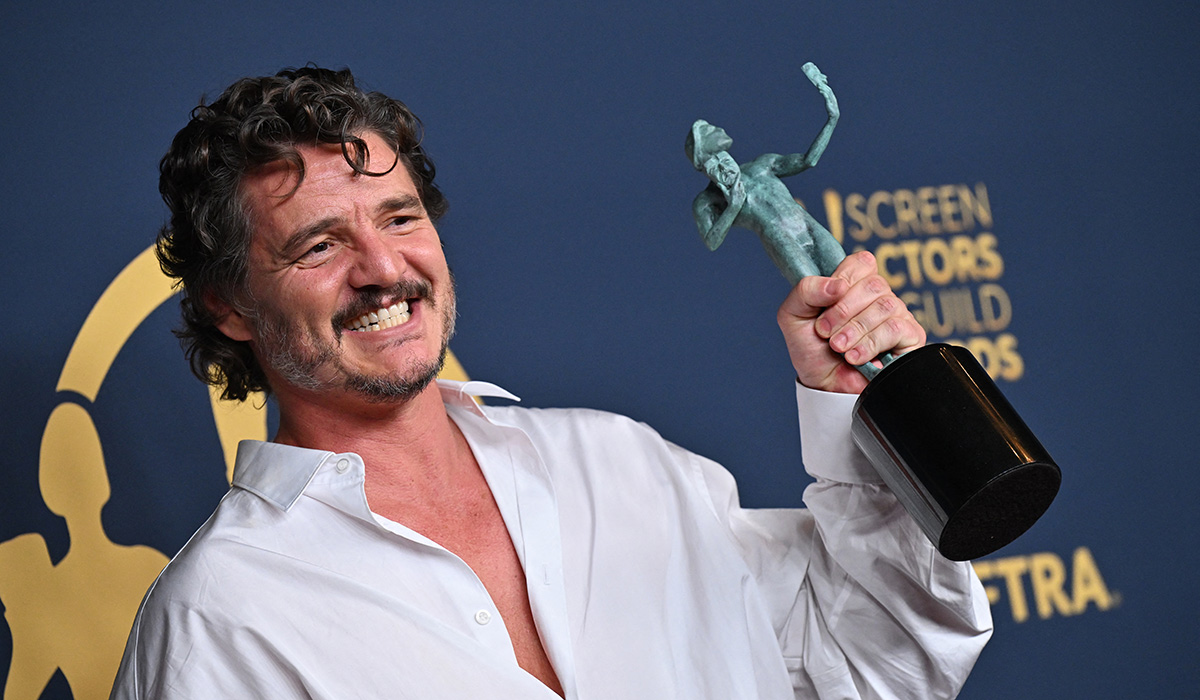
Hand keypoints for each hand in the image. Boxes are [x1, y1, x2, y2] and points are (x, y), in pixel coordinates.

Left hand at [776, 250, 924, 393]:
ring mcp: (896, 315)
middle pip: (873, 285)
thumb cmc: (811, 349)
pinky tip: (855, 358)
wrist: (823, 386)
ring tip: (838, 348)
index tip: (823, 306)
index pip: (862, 262)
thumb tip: (839, 285)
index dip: (842, 280)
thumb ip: (806, 290)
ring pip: (885, 306)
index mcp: (854, 284)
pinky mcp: (909, 337)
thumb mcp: (793, 315)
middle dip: (843, 311)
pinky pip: (896, 329)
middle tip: (825, 333)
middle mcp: (878, 297)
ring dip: (855, 330)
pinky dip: (871, 343)